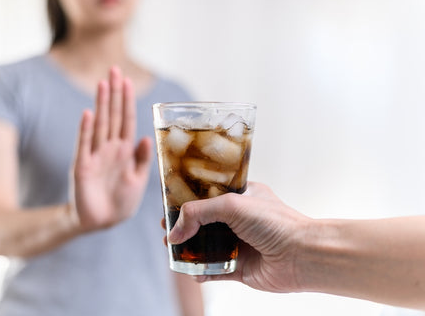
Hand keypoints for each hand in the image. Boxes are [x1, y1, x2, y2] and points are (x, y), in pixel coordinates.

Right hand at [72, 66, 151, 231]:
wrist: (102, 222)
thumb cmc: (121, 202)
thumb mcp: (138, 180)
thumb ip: (142, 160)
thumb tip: (147, 138)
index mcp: (125, 151)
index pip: (127, 120)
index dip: (127, 101)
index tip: (128, 80)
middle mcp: (110, 148)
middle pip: (113, 116)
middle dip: (115, 93)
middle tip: (114, 69)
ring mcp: (95, 155)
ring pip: (100, 125)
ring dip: (102, 104)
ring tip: (103, 83)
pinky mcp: (82, 167)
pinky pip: (85, 145)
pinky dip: (86, 130)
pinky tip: (89, 113)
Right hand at [167, 182, 310, 291]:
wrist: (301, 255)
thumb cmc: (275, 223)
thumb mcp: (232, 204)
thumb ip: (198, 212)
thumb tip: (175, 232)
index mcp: (241, 197)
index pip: (208, 196)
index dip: (187, 201)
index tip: (169, 207)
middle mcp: (239, 220)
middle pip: (203, 223)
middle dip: (184, 228)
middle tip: (168, 231)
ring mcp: (239, 244)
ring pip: (206, 247)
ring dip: (189, 250)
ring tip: (173, 251)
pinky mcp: (240, 267)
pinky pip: (215, 270)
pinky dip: (201, 271)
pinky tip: (192, 272)